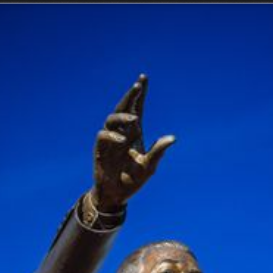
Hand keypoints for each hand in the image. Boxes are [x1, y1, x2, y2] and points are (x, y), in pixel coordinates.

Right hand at [90, 75, 174, 212]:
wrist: (117, 194)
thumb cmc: (133, 180)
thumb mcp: (149, 166)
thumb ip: (158, 151)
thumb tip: (172, 138)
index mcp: (134, 133)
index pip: (137, 108)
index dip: (140, 94)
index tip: (143, 77)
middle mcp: (122, 132)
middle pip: (123, 108)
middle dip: (130, 96)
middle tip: (138, 86)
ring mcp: (110, 140)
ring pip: (112, 118)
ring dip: (123, 116)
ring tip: (134, 119)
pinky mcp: (100, 149)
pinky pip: (103, 135)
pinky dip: (113, 136)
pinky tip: (123, 141)